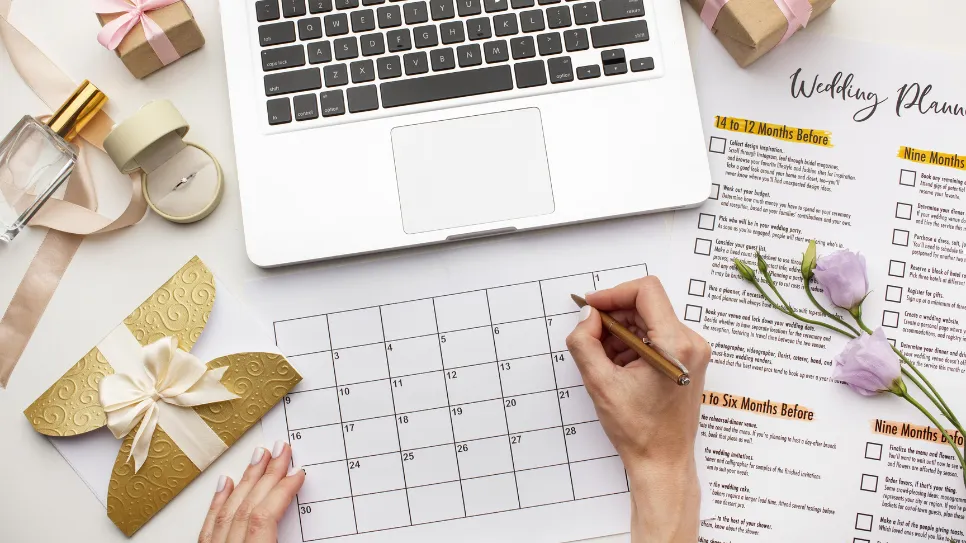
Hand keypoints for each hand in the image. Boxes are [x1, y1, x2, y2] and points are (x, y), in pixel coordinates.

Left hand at [199, 442, 304, 542]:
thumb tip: (315, 528)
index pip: (264, 517)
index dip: (282, 492)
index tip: (297, 474)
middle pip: (247, 507)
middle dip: (267, 475)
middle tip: (280, 451)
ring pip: (228, 511)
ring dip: (246, 481)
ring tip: (258, 457)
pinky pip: (208, 526)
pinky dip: (218, 502)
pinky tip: (225, 483)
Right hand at [566, 276, 709, 542]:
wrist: (663, 462)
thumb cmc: (639, 431)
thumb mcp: (600, 383)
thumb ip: (585, 342)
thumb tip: (587, 316)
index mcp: (675, 345)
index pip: (646, 291)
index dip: (614, 293)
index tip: (592, 307)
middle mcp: (691, 343)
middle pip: (647, 304)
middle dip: (614, 316)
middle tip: (591, 336)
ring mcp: (693, 352)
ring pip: (650, 320)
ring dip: (622, 331)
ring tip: (605, 359)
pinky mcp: (688, 360)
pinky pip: (657, 335)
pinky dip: (633, 343)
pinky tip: (619, 366)